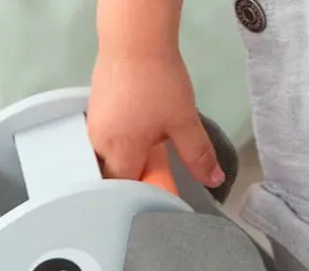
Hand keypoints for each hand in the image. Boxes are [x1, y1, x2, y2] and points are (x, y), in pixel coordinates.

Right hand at [88, 50, 222, 185]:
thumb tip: (214, 181)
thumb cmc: (159, 83)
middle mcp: (99, 142)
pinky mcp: (97, 107)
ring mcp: (95, 123)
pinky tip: (142, 128)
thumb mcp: (184, 122)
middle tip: (160, 171)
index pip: (124, 190)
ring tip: (154, 148)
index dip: (143, 194)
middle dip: (136, 177)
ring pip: (111, 155)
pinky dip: (124, 141)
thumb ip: (198, 156)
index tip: (163, 191)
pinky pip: (108, 136)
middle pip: (114, 174)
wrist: (134, 38)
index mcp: (119, 151)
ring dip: (130, 157)